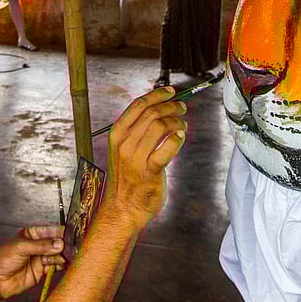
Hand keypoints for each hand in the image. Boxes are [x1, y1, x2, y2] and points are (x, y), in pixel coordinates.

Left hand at [0, 225, 64, 301]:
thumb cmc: (2, 259)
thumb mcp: (21, 247)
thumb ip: (40, 246)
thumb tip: (58, 243)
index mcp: (31, 235)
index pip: (48, 230)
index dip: (58, 232)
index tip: (68, 233)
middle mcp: (37, 246)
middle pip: (54, 243)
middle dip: (62, 244)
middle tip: (69, 246)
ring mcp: (40, 258)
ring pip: (56, 254)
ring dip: (61, 255)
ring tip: (64, 256)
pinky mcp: (41, 271)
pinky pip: (54, 267)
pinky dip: (61, 265)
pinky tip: (64, 264)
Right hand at [101, 87, 186, 227]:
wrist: (122, 209)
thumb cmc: (127, 179)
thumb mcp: (124, 150)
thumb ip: (137, 132)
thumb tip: (158, 110)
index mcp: (117, 134)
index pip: (138, 104)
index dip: (157, 95)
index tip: (171, 92)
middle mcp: (124, 143)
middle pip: (151, 113)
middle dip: (171, 106)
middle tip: (182, 108)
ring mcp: (135, 158)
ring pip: (160, 126)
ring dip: (176, 121)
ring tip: (183, 124)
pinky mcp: (149, 171)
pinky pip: (166, 148)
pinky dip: (177, 139)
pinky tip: (180, 137)